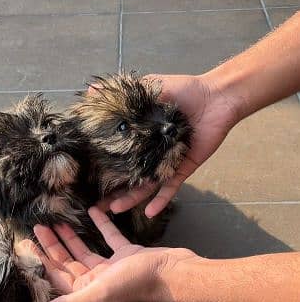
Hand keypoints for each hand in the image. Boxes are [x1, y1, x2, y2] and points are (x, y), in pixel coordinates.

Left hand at [32, 206, 196, 301]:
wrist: (173, 272)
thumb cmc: (136, 282)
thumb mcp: (97, 292)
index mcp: (87, 292)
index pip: (56, 276)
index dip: (40, 261)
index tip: (25, 244)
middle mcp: (97, 283)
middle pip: (68, 263)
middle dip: (52, 246)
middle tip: (37, 227)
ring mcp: (113, 269)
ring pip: (85, 251)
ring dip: (71, 237)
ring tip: (57, 221)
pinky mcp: (128, 255)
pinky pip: (109, 239)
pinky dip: (101, 226)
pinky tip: (92, 212)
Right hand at [100, 73, 239, 217]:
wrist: (217, 97)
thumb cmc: (185, 90)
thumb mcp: (150, 88)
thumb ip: (124, 95)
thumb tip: (91, 91)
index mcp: (142, 137)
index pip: (118, 154)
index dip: (102, 165)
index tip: (84, 176)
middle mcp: (151, 153)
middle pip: (128, 175)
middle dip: (111, 190)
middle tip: (94, 204)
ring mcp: (166, 162)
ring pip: (146, 186)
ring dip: (131, 199)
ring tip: (113, 210)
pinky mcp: (182, 168)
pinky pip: (170, 187)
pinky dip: (161, 200)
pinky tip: (149, 213)